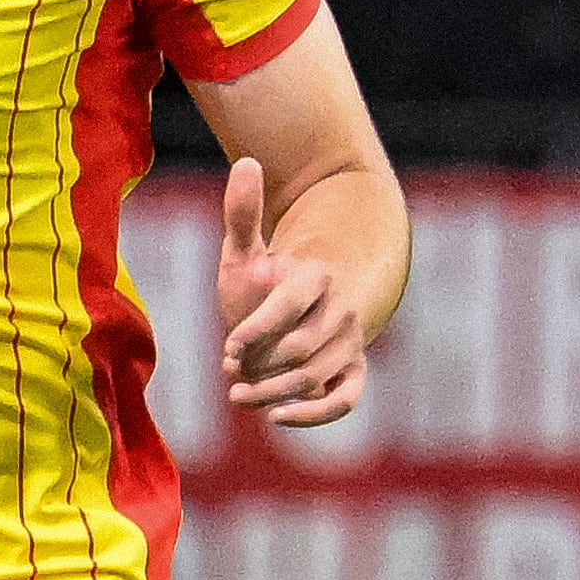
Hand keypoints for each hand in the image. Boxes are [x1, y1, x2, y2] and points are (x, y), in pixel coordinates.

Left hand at [214, 156, 369, 426]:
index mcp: (315, 276)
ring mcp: (348, 344)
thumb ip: (243, 213)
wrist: (300, 308)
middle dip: (260, 364)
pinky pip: (345, 401)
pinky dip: (313, 415)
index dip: (258, 329)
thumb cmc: (266, 281)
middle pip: (300, 349)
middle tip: (231, 368)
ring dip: (272, 393)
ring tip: (239, 394)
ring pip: (314, 377)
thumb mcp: (246, 249)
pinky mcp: (351, 373)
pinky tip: (276, 417)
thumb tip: (248, 162)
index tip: (228, 347)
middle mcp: (339, 311)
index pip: (291, 304)